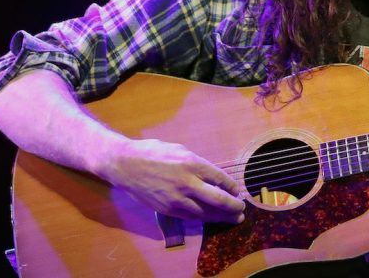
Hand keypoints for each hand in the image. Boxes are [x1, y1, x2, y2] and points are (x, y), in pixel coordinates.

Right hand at [97, 138, 245, 223]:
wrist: (126, 165)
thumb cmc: (154, 152)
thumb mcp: (181, 150)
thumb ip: (198, 164)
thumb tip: (214, 175)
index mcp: (193, 163)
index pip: (221, 179)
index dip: (233, 188)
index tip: (238, 191)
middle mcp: (188, 182)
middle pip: (219, 200)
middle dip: (234, 206)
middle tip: (242, 209)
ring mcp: (177, 198)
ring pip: (206, 212)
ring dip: (222, 217)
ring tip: (233, 218)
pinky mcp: (167, 209)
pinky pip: (190, 217)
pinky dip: (204, 218)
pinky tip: (212, 218)